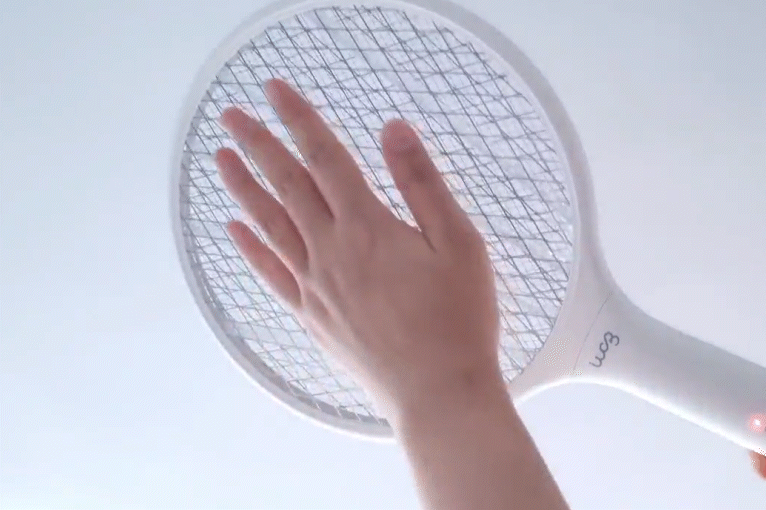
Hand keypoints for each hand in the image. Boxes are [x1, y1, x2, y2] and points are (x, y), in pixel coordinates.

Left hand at [215, 78, 502, 421]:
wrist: (438, 391)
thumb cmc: (458, 319)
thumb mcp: (458, 242)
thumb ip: (422, 183)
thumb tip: (393, 129)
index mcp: (368, 227)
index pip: (325, 157)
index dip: (299, 119)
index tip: (275, 89)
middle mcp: (331, 251)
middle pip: (287, 186)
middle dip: (259, 144)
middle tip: (232, 115)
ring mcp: (316, 286)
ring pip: (270, 225)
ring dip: (244, 189)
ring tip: (221, 159)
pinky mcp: (314, 317)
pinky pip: (271, 275)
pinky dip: (250, 249)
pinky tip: (234, 231)